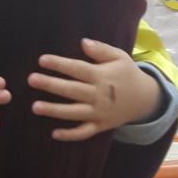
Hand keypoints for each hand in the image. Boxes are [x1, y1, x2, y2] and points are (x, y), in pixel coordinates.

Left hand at [28, 38, 160, 140]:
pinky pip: (84, 132)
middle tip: (31, 80)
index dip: (60, 64)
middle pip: (72, 90)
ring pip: (74, 113)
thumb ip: (101, 50)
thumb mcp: (120, 57)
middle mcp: (99, 95)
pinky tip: (54, 134)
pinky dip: (71, 135)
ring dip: (54, 111)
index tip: (42, 60)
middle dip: (51, 85)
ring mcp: (99, 112)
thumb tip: (82, 42)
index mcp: (102, 76)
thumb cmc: (127, 74)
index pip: (77, 69)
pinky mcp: (100, 126)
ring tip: (35, 107)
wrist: (145, 99)